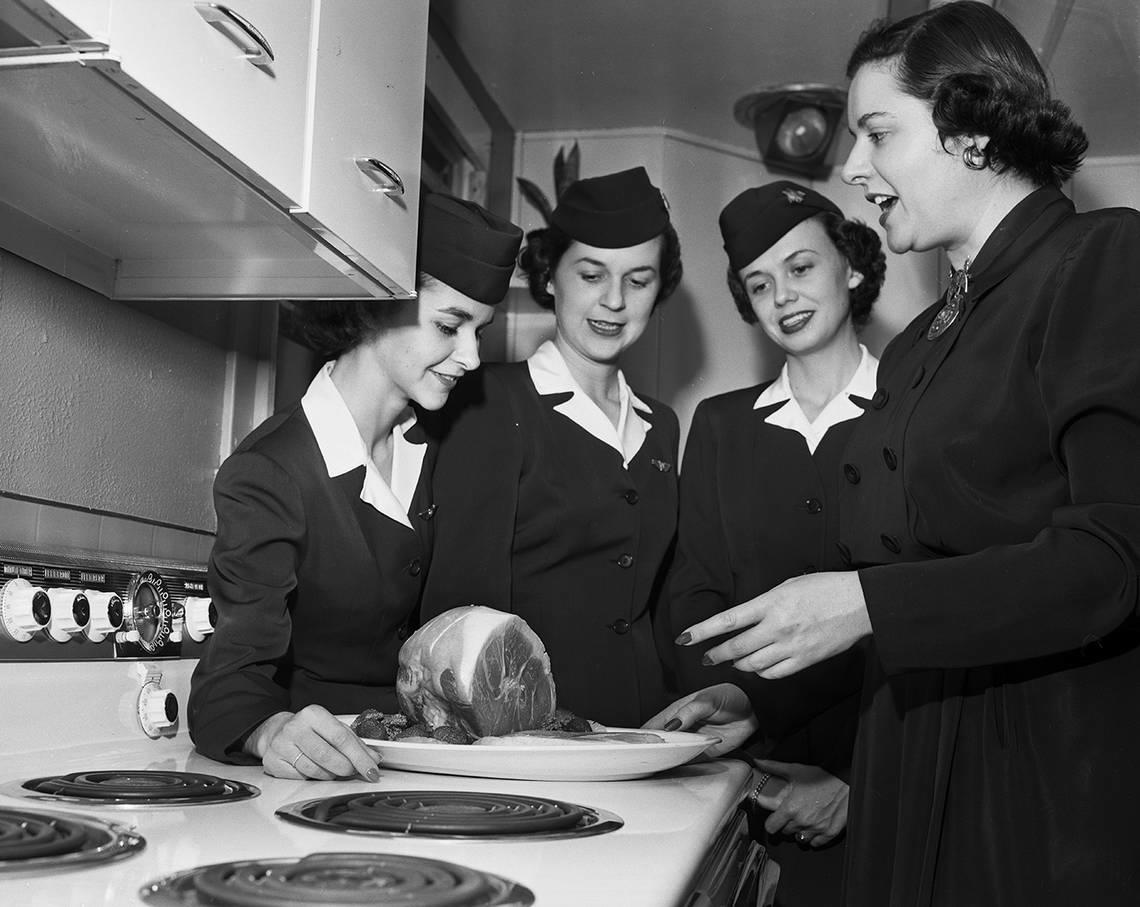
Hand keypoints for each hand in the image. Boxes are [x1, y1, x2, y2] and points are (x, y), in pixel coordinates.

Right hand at [245, 705, 380, 780]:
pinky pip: (301, 777)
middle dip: (346, 768)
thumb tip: (374, 758)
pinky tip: (316, 770)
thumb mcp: (332, 728)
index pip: (342, 738)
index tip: (372, 770)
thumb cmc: (309, 730)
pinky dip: (314, 778)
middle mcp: (296, 727)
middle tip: (354, 771)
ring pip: (315, 770)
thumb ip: (354, 742)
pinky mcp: (273, 762)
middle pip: (328, 755)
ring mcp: (282, 745)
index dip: (360, 757)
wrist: (276, 732)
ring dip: (331, 774)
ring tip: (335, 770)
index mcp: (313, 714)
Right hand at [642, 683, 758, 756]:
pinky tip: (675, 769)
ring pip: (672, 754)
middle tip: (642, 761)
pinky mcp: (703, 754)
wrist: (753, 710)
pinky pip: (689, 762)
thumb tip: (670, 725)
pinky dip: (681, 766)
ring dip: (666, 760)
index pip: (653, 725)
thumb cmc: (729, 696)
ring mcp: (691, 742)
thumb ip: (688, 713)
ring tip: (656, 767)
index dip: (641, 735)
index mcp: (677, 712)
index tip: (633, 745)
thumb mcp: (706, 699)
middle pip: (660, 743)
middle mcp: (681, 728)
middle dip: (651, 751)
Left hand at [676, 572, 870, 677]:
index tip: (684, 638)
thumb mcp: (788, 586)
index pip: (727, 620)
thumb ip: (763, 604)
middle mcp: (777, 627)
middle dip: (716, 654)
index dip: (702, 631)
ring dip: (738, 664)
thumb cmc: (825, 588)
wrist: (860, 603)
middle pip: (735, 648)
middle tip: (707, 657)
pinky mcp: (805, 661)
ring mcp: (792, 646)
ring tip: (733, 661)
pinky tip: (758, 667)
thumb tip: (744, 619)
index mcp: (771, 602)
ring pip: (752, 665)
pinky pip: (774, 673)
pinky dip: (761, 672)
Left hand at [753, 759, 847, 847]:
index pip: (771, 826)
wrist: (847, 781)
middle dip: (785, 823)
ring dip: (798, 830)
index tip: (773, 817)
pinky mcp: (829, 833)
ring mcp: (816, 829)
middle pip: (784, 831)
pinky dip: (813, 837)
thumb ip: (774, 768)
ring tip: (802, 819)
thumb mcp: (795, 770)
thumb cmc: (821, 776)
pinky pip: (815, 843)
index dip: (770, 822)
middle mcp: (801, 822)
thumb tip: (758, 762)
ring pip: (799, 838)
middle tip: (790, 813)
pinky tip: (814, 825)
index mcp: (790, 808)